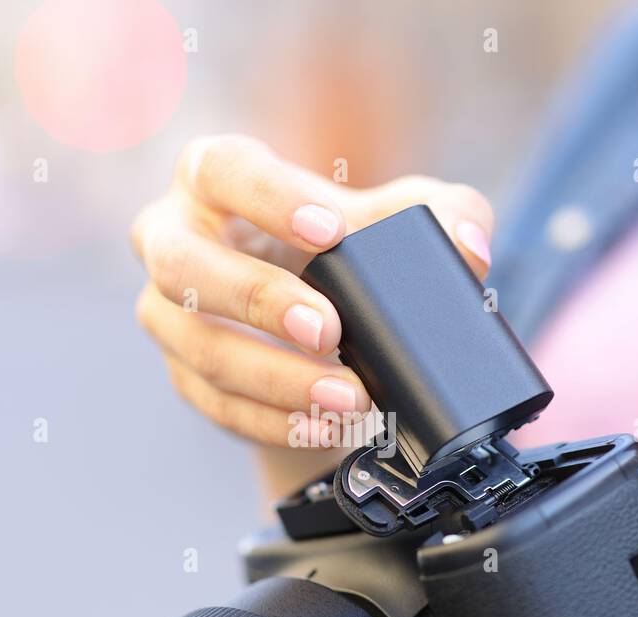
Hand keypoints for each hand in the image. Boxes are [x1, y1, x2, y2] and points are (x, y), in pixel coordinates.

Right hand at [131, 134, 494, 446]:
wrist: (321, 310)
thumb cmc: (346, 240)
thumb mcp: (400, 213)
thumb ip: (445, 215)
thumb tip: (469, 251)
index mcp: (213, 175)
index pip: (221, 169)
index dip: (267, 199)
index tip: (329, 231)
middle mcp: (172, 238)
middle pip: (183, 265)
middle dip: (257, 300)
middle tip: (328, 330)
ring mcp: (168, 312)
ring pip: (198, 348)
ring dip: (275, 379)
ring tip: (349, 398)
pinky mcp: (184, 374)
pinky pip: (216, 405)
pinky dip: (274, 422)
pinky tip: (323, 427)